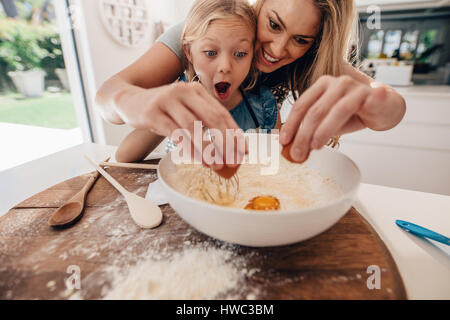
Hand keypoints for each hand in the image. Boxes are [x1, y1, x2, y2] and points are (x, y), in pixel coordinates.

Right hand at [120, 81, 245, 168]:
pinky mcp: (153, 112)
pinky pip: (176, 133)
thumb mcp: (184, 109)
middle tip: (233, 161)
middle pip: (212, 118)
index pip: (222, 113)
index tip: (243, 151)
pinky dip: (189, 148)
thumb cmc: (162, 109)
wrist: (129, 100)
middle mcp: (184, 91)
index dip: (234, 133)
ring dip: (207, 149)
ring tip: (216, 165)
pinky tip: (197, 160)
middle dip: (226, 142)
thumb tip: (227, 147)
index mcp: (197, 91)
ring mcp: (168, 100)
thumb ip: (202, 121)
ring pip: (194, 127)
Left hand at [279, 75, 391, 162]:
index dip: (290, 124)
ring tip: (314, 147)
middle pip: (314, 110)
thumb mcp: (329, 122)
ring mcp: (353, 86)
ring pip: (333, 111)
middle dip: (303, 134)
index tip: (283, 141)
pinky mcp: (370, 93)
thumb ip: (312, 130)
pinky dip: (347, 121)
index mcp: (321, 86)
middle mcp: (335, 83)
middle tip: (297, 153)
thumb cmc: (355, 114)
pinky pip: (355, 108)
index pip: (301, 105)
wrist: (386, 108)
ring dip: (321, 132)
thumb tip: (292, 148)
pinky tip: (339, 133)